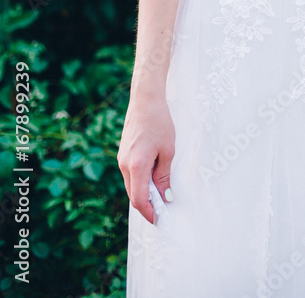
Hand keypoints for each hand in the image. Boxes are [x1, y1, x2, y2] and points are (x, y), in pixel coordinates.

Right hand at [118, 94, 174, 224]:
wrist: (145, 100)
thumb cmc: (159, 122)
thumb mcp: (168, 150)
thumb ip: (164, 175)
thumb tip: (166, 197)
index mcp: (136, 166)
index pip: (139, 199)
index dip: (149, 213)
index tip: (160, 220)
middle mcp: (124, 165)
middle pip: (133, 195)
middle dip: (147, 205)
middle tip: (163, 211)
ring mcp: (121, 159)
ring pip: (131, 185)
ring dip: (144, 193)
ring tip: (160, 196)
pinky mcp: (123, 154)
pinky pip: (130, 175)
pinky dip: (140, 182)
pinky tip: (152, 179)